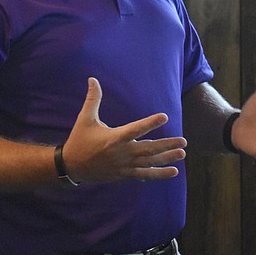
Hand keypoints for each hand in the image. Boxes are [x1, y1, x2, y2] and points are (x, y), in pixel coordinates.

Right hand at [61, 78, 185, 183]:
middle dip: (167, 145)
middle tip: (183, 141)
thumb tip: (92, 79)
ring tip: (182, 153)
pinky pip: (144, 175)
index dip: (150, 123)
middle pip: (148, 149)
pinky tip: (173, 172)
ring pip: (149, 163)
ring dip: (167, 159)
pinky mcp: (124, 174)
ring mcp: (124, 165)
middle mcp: (122, 153)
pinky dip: (159, 174)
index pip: (136, 129)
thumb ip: (93, 99)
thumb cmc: (79, 140)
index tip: (164, 117)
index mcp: (114, 138)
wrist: (72, 166)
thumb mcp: (85, 119)